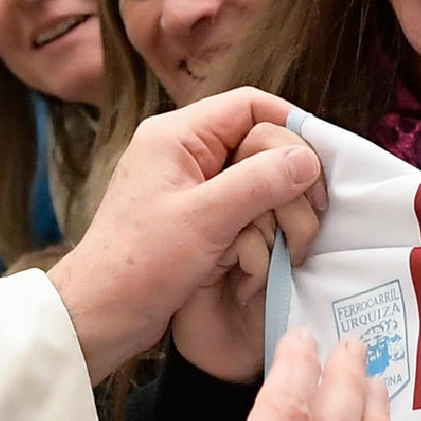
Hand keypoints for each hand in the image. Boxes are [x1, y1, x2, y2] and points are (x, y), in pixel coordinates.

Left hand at [47, 88, 324, 383]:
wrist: (100, 314)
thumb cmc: (141, 263)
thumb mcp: (206, 220)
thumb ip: (259, 183)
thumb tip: (308, 158)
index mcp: (178, 136)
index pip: (250, 106)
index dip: (291, 127)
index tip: (320, 164)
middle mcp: (184, 152)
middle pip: (259, 142)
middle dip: (289, 177)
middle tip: (311, 212)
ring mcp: (190, 185)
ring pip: (256, 179)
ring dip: (278, 208)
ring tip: (291, 242)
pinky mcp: (195, 217)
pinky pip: (243, 208)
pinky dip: (261, 227)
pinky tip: (271, 253)